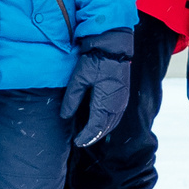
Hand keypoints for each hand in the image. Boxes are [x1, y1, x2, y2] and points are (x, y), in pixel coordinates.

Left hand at [61, 27, 136, 146]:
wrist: (114, 46)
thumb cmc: (96, 61)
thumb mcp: (79, 79)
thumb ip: (71, 100)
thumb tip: (64, 116)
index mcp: (105, 104)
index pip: (95, 128)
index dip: (86, 137)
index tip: (77, 142)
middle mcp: (116, 106)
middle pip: (105, 129)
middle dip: (93, 137)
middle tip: (81, 141)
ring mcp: (122, 101)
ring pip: (113, 123)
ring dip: (101, 131)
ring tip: (90, 135)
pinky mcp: (124, 95)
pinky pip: (117, 116)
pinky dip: (109, 123)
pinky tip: (102, 122)